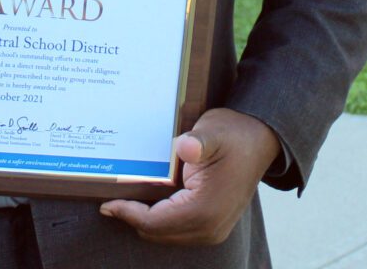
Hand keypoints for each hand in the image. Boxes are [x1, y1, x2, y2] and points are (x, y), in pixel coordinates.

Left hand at [99, 107, 279, 245]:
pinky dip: (158, 218)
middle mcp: (210, 228)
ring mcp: (212, 230)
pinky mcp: (212, 224)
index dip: (128, 213)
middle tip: (110, 198)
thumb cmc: (233, 135)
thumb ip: (197, 143)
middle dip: (132, 217)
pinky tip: (147, 199)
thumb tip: (185, 147)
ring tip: (124, 198)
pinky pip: (177, 228)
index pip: (155, 223)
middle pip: (157, 233)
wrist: (260, 140)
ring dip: (145, 219)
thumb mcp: (212, 132)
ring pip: (166, 234)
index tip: (106, 203)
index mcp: (206, 210)